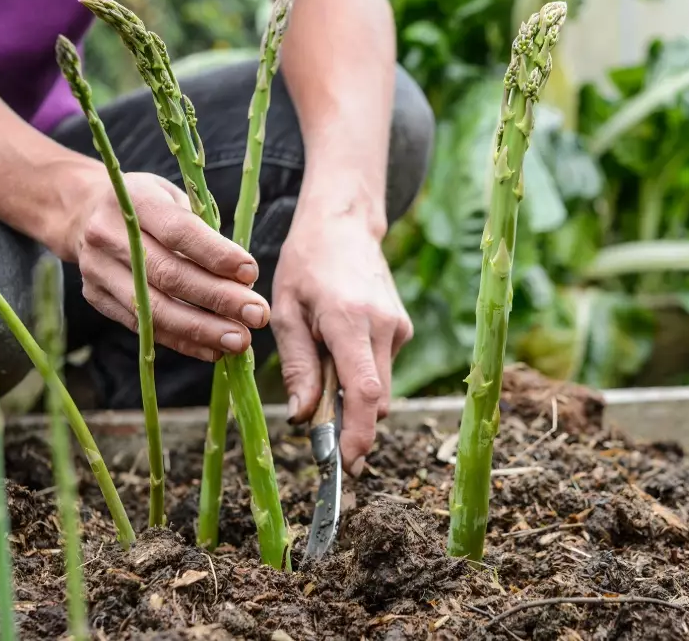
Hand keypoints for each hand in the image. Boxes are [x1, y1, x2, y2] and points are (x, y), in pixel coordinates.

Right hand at [69, 171, 269, 360]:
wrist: (82, 212)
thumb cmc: (146, 204)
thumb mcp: (174, 197)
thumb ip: (203, 231)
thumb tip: (243, 279)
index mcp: (135, 200)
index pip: (179, 232)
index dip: (216, 255)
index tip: (251, 274)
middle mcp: (109, 235)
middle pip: (168, 275)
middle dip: (219, 299)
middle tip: (257, 315)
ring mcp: (98, 270)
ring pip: (154, 309)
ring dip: (203, 329)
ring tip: (240, 340)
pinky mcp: (97, 297)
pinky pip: (144, 327)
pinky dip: (182, 341)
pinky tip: (213, 350)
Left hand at [272, 214, 412, 476]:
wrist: (344, 224)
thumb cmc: (306, 263)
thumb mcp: (286, 312)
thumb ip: (297, 367)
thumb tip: (303, 417)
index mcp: (350, 320)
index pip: (364, 391)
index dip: (357, 433)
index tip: (345, 463)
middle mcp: (384, 326)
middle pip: (376, 399)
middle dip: (351, 424)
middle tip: (318, 432)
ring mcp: (398, 327)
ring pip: (380, 387)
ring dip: (352, 396)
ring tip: (321, 365)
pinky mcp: (402, 328)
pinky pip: (382, 368)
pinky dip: (359, 374)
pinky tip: (337, 346)